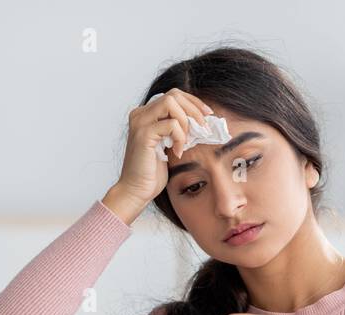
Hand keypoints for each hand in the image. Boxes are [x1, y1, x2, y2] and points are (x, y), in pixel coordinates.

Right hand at [111, 88, 215, 211]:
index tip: (208, 114)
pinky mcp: (143, 134)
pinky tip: (178, 152)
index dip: (193, 102)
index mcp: (145, 114)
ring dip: (186, 122)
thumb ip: (178, 129)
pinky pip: (171, 124)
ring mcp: (140, 122)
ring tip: (187, 142)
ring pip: (171, 103)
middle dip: (194, 108)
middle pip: (173, 94)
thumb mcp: (169, 145)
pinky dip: (180, 137)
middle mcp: (140, 114)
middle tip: (203, 126)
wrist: (136, 190)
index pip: (173, 95)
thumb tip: (202, 120)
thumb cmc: (152, 172)